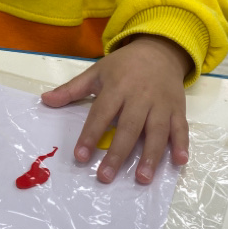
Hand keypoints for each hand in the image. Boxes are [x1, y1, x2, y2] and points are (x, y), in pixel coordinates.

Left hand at [41, 36, 190, 184]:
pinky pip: (181, 128)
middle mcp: (140, 97)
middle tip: (105, 177)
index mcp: (117, 87)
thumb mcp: (96, 72)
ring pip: (157, 131)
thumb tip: (45, 100)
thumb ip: (72, 89)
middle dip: (118, 154)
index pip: (101, 114)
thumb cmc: (124, 66)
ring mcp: (161, 104)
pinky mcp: (178, 109)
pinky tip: (179, 162)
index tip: (80, 156)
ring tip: (142, 178)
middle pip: (129, 128)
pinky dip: (182, 144)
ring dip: (151, 156)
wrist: (159, 50)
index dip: (90, 135)